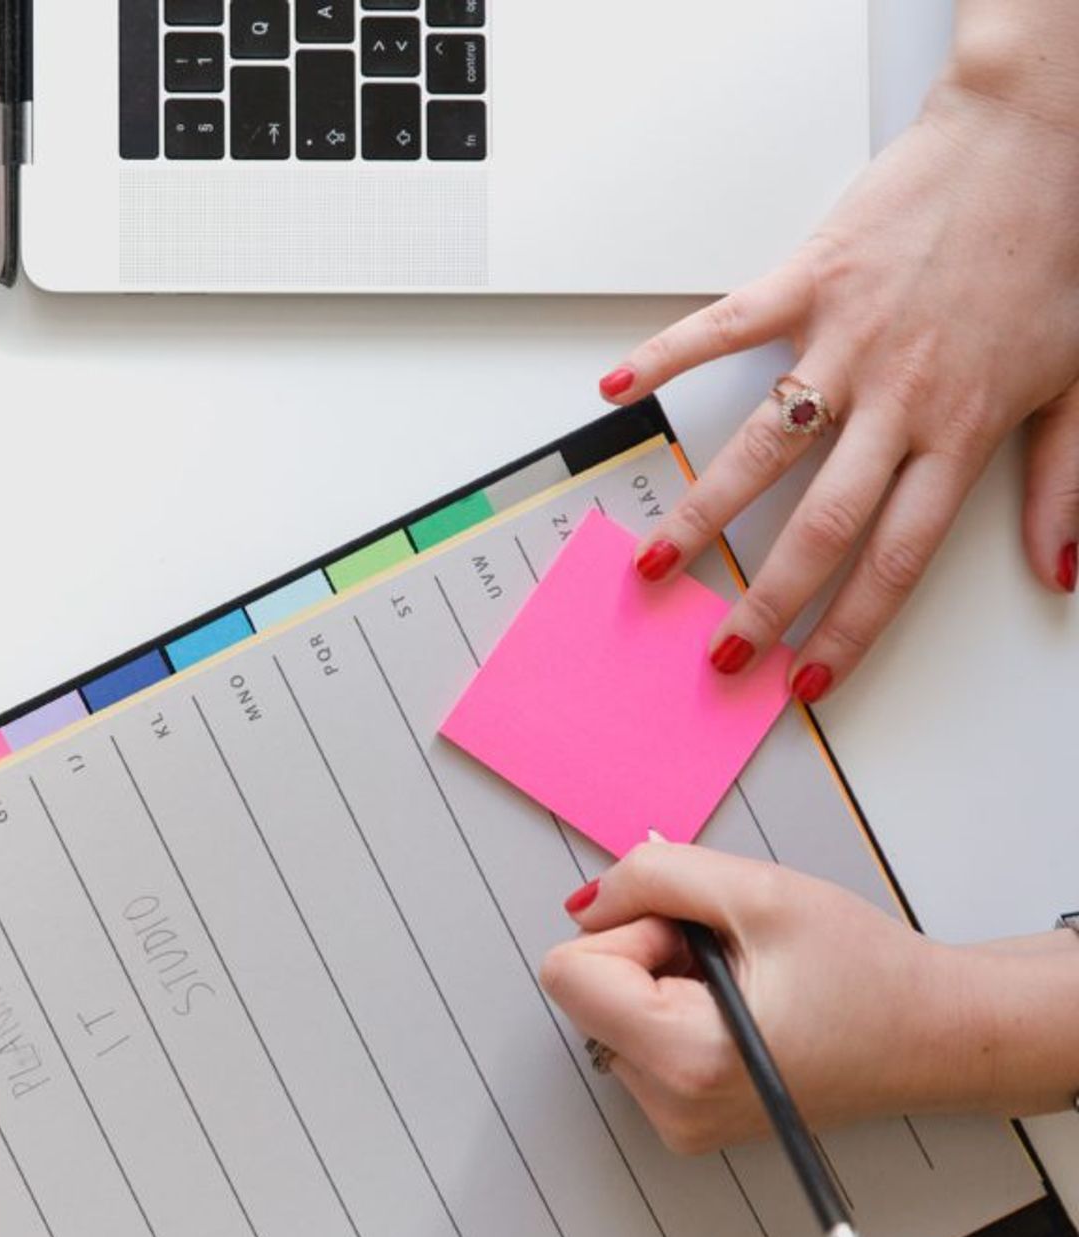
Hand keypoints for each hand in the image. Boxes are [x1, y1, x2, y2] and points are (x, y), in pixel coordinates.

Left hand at [540, 843, 974, 1153]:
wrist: (938, 1035)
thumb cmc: (868, 972)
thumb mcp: (758, 891)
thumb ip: (652, 877)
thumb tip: (586, 900)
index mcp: (687, 1059)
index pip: (568, 973)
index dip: (628, 931)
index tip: (696, 935)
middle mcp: (672, 1106)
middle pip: (584, 991)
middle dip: (646, 952)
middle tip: (731, 957)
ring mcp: (677, 1119)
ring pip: (608, 1010)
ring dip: (663, 978)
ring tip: (746, 984)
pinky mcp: (685, 1115)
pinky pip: (635, 1036)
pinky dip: (675, 1006)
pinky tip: (742, 1008)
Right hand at [598, 54, 1078, 701]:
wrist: (1037, 142)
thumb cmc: (1055, 254)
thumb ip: (1062, 485)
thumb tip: (1058, 571)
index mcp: (962, 429)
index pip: (897, 558)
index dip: (848, 630)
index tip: (806, 679)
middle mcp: (899, 397)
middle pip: (820, 525)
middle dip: (763, 603)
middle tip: (718, 651)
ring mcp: (845, 339)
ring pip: (762, 448)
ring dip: (702, 514)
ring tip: (656, 561)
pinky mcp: (810, 280)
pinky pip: (723, 327)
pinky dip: (664, 356)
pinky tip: (617, 389)